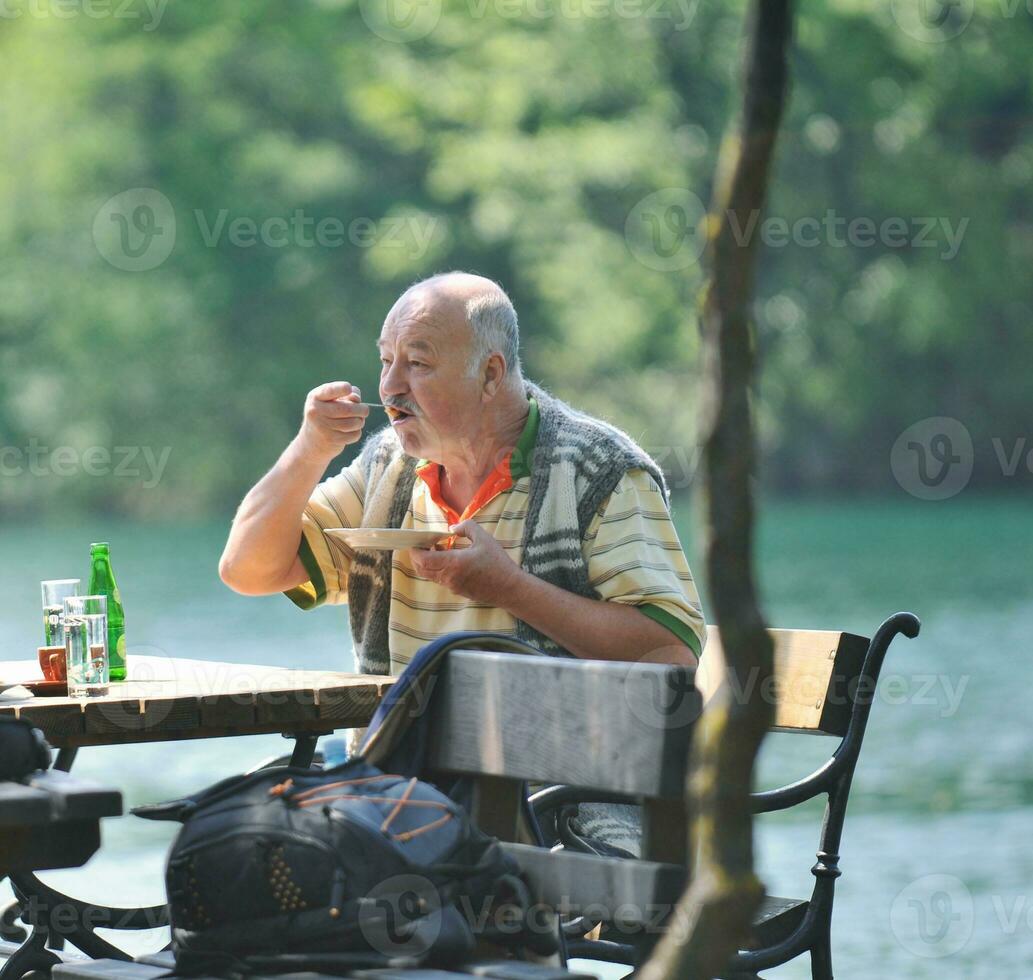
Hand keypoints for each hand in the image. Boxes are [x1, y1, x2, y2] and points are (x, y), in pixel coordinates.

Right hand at [297, 381, 368, 459]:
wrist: (313, 440)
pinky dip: (357, 432)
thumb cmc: (327, 414)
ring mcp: (322, 427)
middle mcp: (316, 411)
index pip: (330, 390)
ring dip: (361, 421)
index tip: (348, 388)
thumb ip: (347, 395)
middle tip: (365, 410)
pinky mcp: (331, 440)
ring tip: (358, 420)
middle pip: (347, 409)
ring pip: (353, 422)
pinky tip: (351, 431)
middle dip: (362, 409)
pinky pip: (354, 434)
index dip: (342, 388)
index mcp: (316, 397)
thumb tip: (356, 399)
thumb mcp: (331, 400)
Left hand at [408, 519, 524, 605]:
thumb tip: (452, 529)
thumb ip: (466, 527)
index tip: (416, 541)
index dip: (415, 551)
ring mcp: (452, 586)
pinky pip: (440, 579)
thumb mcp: (484, 538)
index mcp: (453, 563)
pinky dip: (438, 568)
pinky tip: (450, 558)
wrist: (509, 588)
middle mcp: (449, 577)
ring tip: (438, 548)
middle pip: (422, 569)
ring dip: (428, 562)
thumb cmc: (498, 563)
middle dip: (418, 556)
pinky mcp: (457, 591)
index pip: (423, 560)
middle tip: (423, 544)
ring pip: (430, 575)